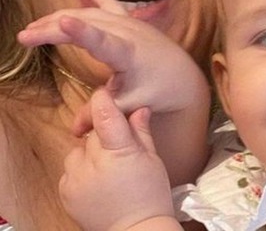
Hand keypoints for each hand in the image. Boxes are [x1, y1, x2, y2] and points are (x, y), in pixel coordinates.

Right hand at [18, 0, 208, 134]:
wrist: (184, 77)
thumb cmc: (157, 92)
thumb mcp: (130, 105)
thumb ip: (102, 114)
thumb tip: (74, 132)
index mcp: (128, 54)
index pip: (102, 41)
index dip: (82, 33)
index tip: (61, 22)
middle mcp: (128, 32)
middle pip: (85, 24)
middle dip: (52, 28)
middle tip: (24, 37)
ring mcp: (130, 23)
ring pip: (90, 14)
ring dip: (61, 18)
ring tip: (34, 27)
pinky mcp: (131, 21)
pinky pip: (109, 3)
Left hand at [60, 89, 177, 230]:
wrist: (136, 230)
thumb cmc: (150, 194)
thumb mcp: (153, 159)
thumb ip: (141, 131)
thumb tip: (138, 108)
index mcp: (119, 152)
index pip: (103, 114)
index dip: (103, 99)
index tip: (107, 94)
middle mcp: (93, 163)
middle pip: (92, 133)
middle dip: (104, 135)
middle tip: (120, 148)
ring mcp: (76, 179)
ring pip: (78, 150)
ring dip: (90, 153)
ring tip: (107, 168)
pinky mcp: (66, 192)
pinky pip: (70, 169)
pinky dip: (81, 170)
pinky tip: (98, 181)